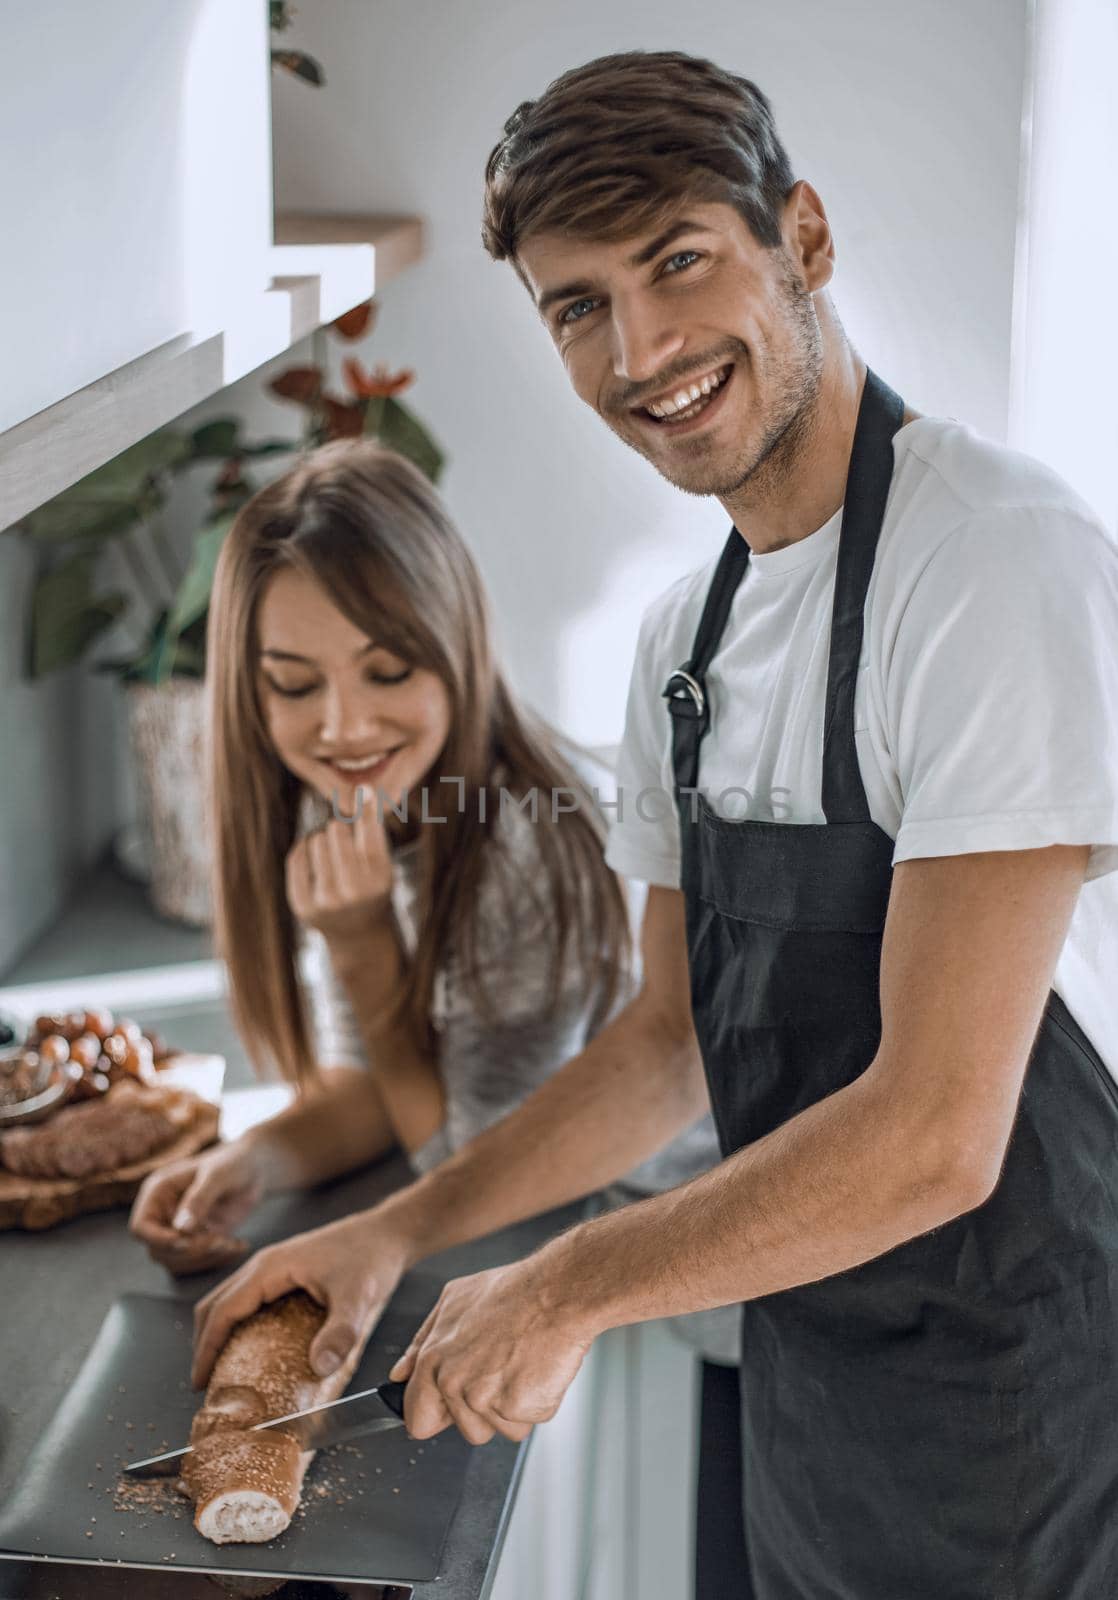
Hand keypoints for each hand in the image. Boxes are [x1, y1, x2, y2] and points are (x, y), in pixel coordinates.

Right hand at [129, 1141, 268, 1275]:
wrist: (255, 1167)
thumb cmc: (233, 1162)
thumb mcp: (218, 1176)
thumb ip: (199, 1199)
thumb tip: (180, 1228)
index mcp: (158, 1192)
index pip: (140, 1227)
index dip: (158, 1240)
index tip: (186, 1241)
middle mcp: (162, 1213)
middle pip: (159, 1250)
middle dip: (191, 1251)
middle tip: (221, 1241)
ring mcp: (178, 1229)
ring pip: (177, 1261)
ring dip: (204, 1258)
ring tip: (232, 1243)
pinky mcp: (195, 1240)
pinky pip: (196, 1261)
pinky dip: (216, 1259)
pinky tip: (238, 1245)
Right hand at [191, 1209, 407, 1388]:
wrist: (389, 1233)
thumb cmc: (371, 1257)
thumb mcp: (359, 1297)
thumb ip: (340, 1333)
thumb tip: (318, 1369)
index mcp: (269, 1268)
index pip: (221, 1310)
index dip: (206, 1348)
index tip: (199, 1383)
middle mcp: (263, 1265)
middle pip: (215, 1305)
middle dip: (205, 1343)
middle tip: (206, 1384)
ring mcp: (273, 1267)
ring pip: (230, 1301)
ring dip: (219, 1334)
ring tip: (224, 1371)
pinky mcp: (285, 1273)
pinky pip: (248, 1300)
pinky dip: (238, 1325)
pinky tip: (253, 1350)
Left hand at [286, 798, 392, 949]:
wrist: (357, 934)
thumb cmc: (371, 887)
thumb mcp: (382, 862)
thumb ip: (373, 828)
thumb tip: (365, 788)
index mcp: (379, 878)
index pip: (368, 828)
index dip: (364, 806)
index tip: (364, 793)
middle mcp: (352, 891)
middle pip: (336, 828)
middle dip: (341, 828)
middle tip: (347, 839)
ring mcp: (324, 900)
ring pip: (314, 839)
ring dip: (322, 840)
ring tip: (332, 855)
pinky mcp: (301, 904)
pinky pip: (296, 855)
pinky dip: (305, 851)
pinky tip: (316, 862)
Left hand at [388, 1258, 596, 1445]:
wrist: (555, 1293)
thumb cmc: (511, 1293)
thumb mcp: (453, 1300)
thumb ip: (421, 1342)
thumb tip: (399, 1375)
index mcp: (433, 1361)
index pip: (418, 1418)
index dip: (436, 1416)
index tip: (448, 1411)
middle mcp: (454, 1383)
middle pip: (465, 1429)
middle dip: (482, 1411)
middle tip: (500, 1372)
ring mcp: (484, 1399)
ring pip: (496, 1430)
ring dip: (510, 1409)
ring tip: (519, 1368)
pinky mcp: (516, 1409)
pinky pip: (524, 1424)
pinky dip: (534, 1405)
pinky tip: (535, 1372)